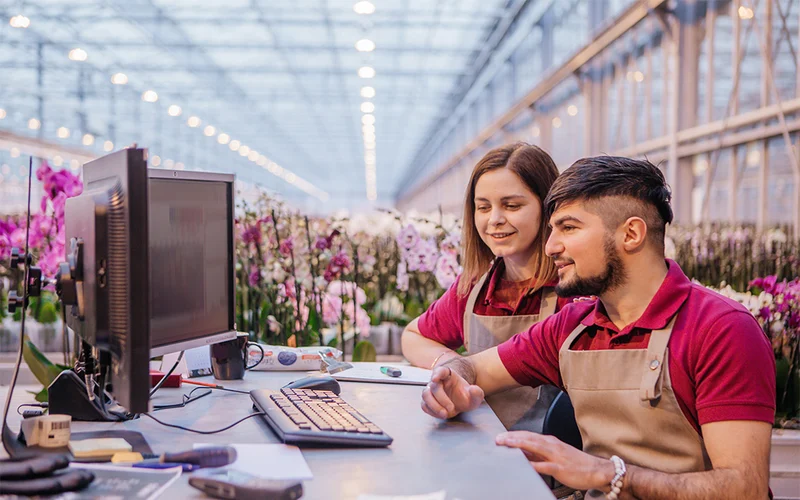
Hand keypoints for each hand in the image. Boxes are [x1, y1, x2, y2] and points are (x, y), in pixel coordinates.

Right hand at [420, 366, 483, 418]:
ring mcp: (431, 391)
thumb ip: (477, 392)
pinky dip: (432, 411)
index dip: (437, 374)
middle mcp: (437, 381)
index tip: (435, 378)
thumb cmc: (466, 396)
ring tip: (445, 414)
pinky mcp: (428, 401)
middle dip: (441, 399)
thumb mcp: (476, 396)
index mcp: (448, 375)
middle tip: (451, 408)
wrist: (461, 403)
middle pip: (433, 387)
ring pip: (426, 395)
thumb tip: (474, 389)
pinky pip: (424, 405)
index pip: (440, 371)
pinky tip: (441, 414)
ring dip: (434, 406)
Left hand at [496, 431, 613, 491]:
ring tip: (506, 444)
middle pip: (529, 438)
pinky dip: (534, 464)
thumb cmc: (576, 463)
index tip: (501, 436)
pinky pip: (545, 466)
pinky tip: (525, 465)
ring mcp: (556, 456)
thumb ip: (539, 454)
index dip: (514, 435)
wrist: (597, 470)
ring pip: (535, 447)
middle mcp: (552, 446)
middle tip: (498, 439)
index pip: (528, 435)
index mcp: (550, 442)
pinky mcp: (561, 468)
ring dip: (519, 444)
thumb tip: (522, 454)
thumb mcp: (555, 455)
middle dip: (512, 437)